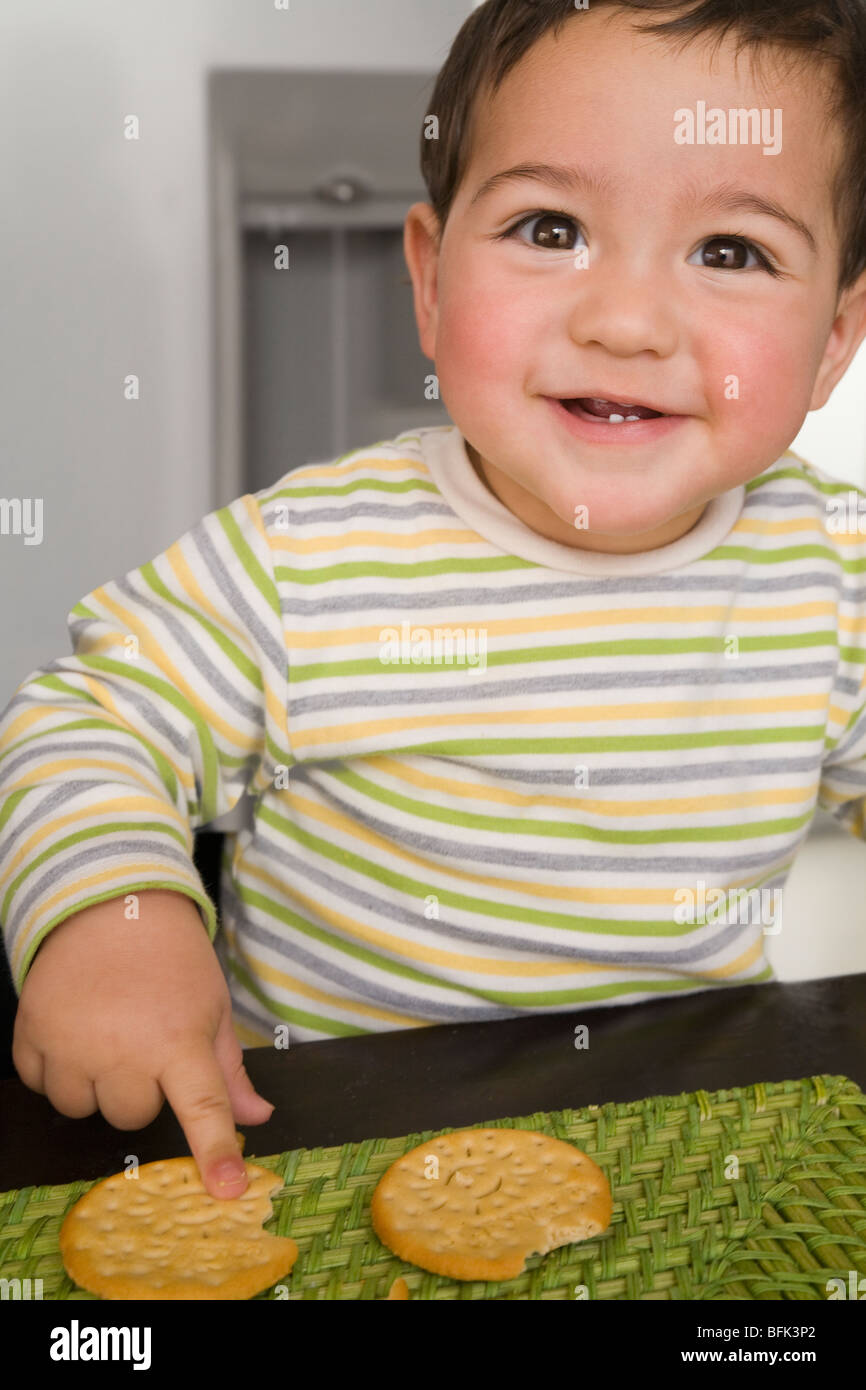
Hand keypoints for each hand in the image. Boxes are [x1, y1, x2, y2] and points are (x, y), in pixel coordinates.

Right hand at [12, 889, 274, 1196]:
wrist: (111, 905)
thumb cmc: (172, 959)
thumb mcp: (212, 1006)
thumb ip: (228, 1069)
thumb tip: (257, 1116)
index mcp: (179, 1040)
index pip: (203, 1108)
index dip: (215, 1151)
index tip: (226, 1189)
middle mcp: (123, 1048)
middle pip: (130, 1116)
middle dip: (140, 1090)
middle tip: (144, 1042)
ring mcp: (72, 1043)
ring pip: (81, 1108)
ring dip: (94, 1083)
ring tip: (108, 1033)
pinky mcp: (32, 1033)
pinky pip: (40, 1084)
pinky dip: (55, 1067)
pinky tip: (74, 1029)